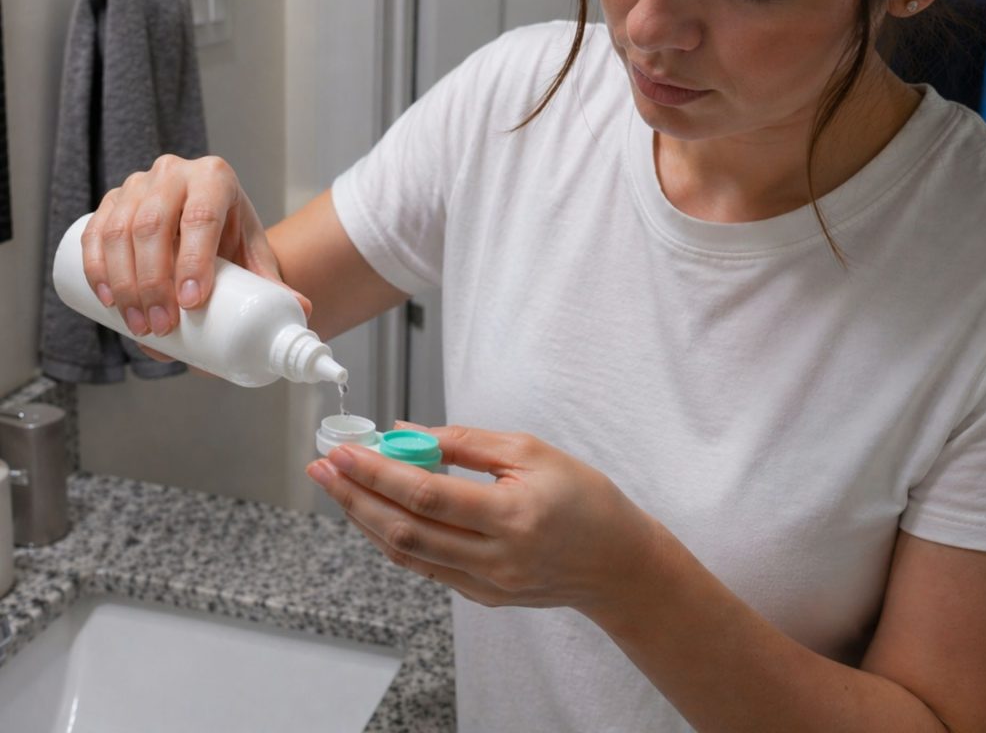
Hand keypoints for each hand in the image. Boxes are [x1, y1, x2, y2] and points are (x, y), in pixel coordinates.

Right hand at [81, 154, 310, 342]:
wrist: (209, 222)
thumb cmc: (234, 237)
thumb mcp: (255, 254)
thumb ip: (273, 282)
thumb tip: (301, 309)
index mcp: (215, 177)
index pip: (201, 216)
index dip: (194, 260)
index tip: (192, 303)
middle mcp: (174, 172)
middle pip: (153, 225)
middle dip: (153, 282)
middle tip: (163, 325)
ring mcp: (137, 184)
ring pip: (119, 231)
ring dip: (123, 283)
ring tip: (140, 326)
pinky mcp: (111, 201)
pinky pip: (94, 233)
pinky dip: (96, 268)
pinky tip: (107, 301)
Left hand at [306, 425, 668, 615]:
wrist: (618, 563)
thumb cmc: (585, 498)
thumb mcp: (532, 451)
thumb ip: (467, 443)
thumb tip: (410, 432)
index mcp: (511, 516)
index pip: (425, 494)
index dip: (378, 471)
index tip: (345, 450)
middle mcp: (494, 558)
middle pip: (404, 530)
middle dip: (355, 497)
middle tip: (324, 468)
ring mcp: (486, 584)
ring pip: (408, 554)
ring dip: (366, 520)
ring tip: (339, 488)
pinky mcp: (482, 596)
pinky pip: (426, 567)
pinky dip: (395, 539)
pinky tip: (377, 514)